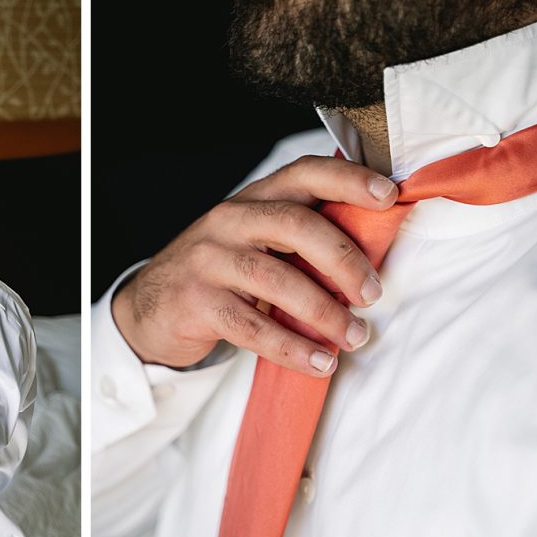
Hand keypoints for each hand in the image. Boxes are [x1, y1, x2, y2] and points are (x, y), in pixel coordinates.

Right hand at [112, 155, 398, 376]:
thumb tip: (371, 255)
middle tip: (372, 293)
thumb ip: (297, 238)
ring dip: (324, 312)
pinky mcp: (196, 303)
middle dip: (343, 259)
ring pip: (276, 279)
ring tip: (353, 337)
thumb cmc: (217, 273)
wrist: (149, 307)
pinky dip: (292, 347)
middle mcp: (228, 221)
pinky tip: (319, 363)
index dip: (347, 180)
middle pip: (295, 225)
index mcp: (252, 200)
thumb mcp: (252, 241)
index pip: (303, 174)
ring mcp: (208, 261)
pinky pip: (253, 328)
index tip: (387, 196)